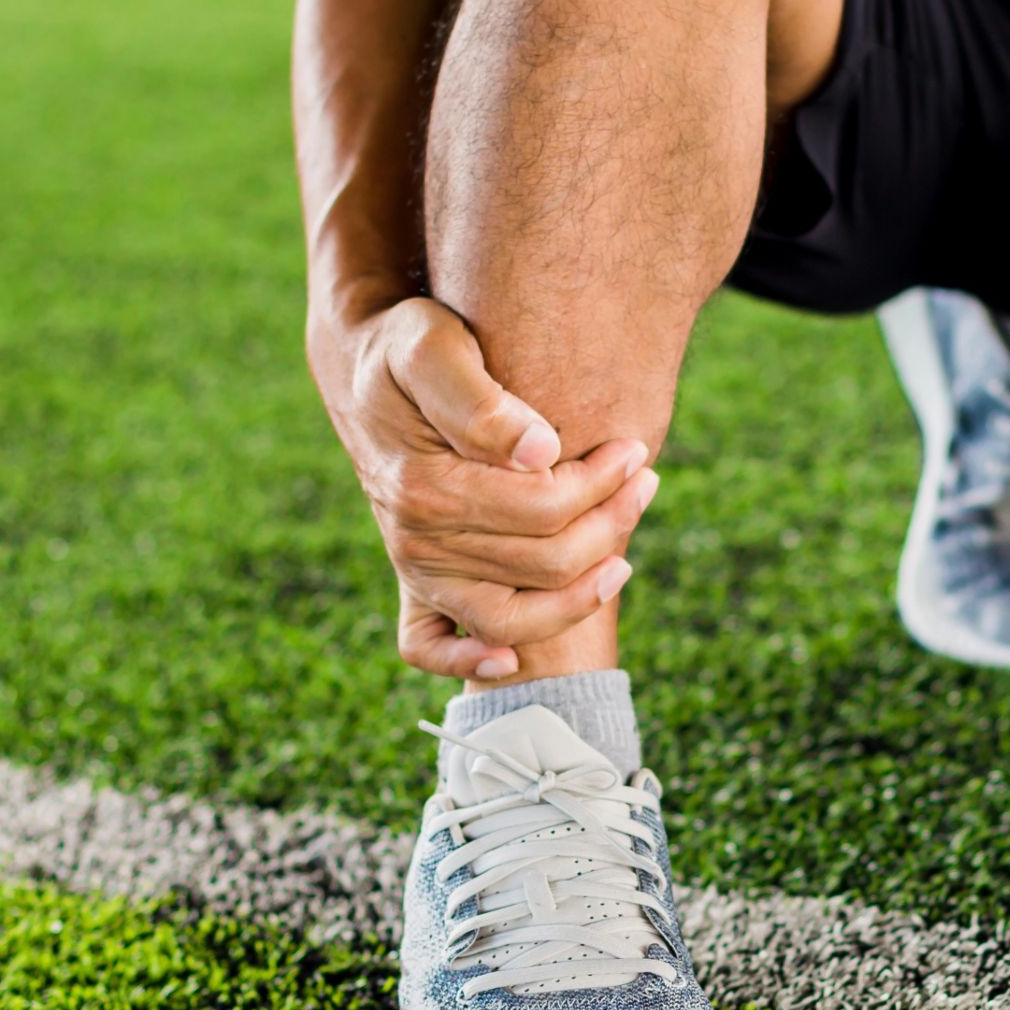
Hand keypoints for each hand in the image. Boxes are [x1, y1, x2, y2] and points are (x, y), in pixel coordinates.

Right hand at [307, 295, 658, 678]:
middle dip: (609, 525)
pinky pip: (427, 648)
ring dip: (577, 598)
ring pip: (510, 620)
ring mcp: (413, 568)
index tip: (633, 450)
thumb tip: (541, 452)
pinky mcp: (412, 581)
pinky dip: (468, 663)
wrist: (366, 367)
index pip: (542, 509)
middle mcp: (415, 540)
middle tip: (644, 481)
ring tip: (624, 560)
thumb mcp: (432, 346)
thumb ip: (480, 400)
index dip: (600, 485)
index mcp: (425, 488)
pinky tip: (513, 658)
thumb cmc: (409, 347)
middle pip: (542, 563)